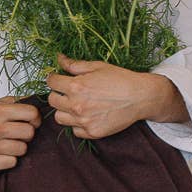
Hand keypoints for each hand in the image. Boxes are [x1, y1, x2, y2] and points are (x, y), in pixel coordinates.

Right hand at [0, 96, 41, 169]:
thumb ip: (17, 102)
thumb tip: (40, 101)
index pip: (32, 114)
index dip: (35, 118)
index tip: (31, 120)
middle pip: (29, 133)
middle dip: (26, 133)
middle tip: (17, 133)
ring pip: (22, 149)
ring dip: (18, 147)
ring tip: (8, 142)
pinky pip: (12, 162)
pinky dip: (9, 159)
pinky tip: (2, 152)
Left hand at [44, 53, 182, 139]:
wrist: (140, 97)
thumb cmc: (121, 79)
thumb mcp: (97, 67)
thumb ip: (75, 65)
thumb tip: (59, 59)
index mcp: (76, 86)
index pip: (51, 82)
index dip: (53, 78)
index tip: (58, 78)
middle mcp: (77, 105)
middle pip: (52, 100)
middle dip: (57, 94)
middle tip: (68, 91)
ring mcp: (83, 121)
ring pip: (59, 118)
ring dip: (64, 110)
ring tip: (76, 105)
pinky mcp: (92, 132)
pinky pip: (74, 130)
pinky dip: (77, 124)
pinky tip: (87, 115)